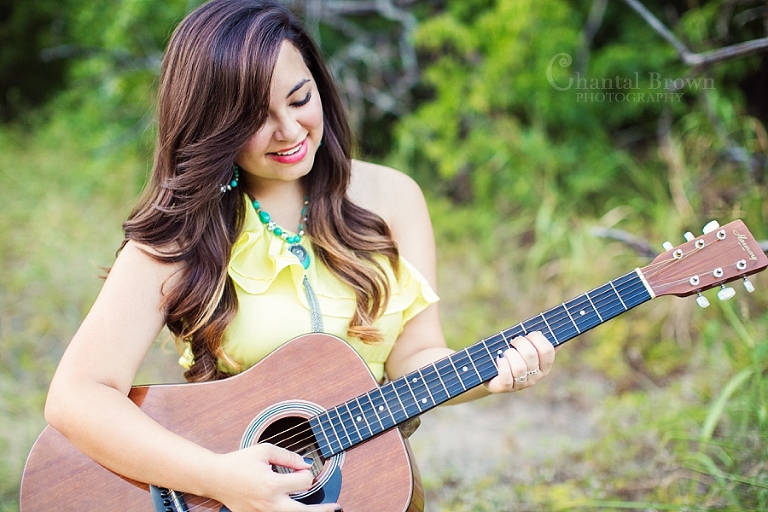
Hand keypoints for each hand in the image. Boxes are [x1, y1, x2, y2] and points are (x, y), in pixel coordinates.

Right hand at [210, 443, 341, 511]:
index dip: (307, 472)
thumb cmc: (239, 462)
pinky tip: (301, 509)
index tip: (301, 468)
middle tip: (336, 507)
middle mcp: (269, 504)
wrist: (216, 479)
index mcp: (272, 484)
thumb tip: (308, 465)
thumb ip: (289, 457)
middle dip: (322, 510)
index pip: (304, 481)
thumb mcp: (265, 451)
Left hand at [484, 331, 554, 393]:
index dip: (537, 338)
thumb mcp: (525, 348)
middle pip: (531, 355)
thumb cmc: (511, 355)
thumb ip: (539, 341)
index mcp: (544, 366)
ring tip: (505, 351)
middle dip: (520, 343)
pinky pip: (507, 377)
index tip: (528, 333)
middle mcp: (535, 377)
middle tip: (513, 340)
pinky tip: (500, 358)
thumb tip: (560, 331)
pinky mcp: (506, 387)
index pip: (547, 350)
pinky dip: (503, 365)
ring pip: (519, 368)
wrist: (493, 372)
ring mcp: (521, 384)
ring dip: (510, 354)